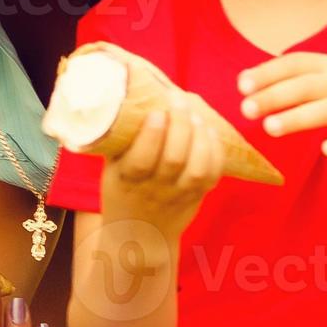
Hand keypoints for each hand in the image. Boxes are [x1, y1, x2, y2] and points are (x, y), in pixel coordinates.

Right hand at [98, 96, 227, 239]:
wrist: (138, 234)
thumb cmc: (121, 191)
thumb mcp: (111, 169)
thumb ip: (122, 139)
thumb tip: (135, 92)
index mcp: (126, 181)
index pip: (142, 159)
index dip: (153, 134)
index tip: (157, 111)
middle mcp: (153, 190)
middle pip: (174, 159)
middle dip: (180, 125)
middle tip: (179, 99)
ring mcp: (179, 195)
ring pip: (198, 168)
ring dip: (200, 136)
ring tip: (196, 115)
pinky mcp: (198, 197)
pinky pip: (213, 174)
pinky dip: (215, 149)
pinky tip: (209, 130)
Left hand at [239, 52, 326, 161]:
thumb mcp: (316, 79)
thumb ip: (283, 79)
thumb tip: (242, 82)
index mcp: (324, 65)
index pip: (292, 64)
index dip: (267, 73)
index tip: (241, 86)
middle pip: (302, 87)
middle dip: (273, 97)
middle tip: (246, 109)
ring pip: (322, 112)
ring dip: (295, 118)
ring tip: (269, 127)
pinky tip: (326, 150)